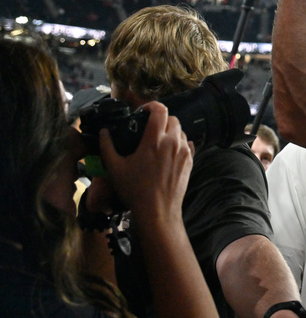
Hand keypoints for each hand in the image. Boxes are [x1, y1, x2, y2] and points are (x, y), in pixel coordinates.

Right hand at [98, 102, 191, 221]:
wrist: (158, 211)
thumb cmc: (134, 190)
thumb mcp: (115, 168)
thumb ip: (107, 147)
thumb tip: (103, 131)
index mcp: (155, 140)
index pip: (160, 110)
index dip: (151, 106)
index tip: (143, 111)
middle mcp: (173, 142)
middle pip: (172, 119)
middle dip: (160, 119)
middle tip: (148, 128)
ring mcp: (184, 152)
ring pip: (181, 131)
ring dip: (171, 131)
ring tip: (158, 142)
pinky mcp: (190, 161)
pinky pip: (187, 144)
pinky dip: (179, 143)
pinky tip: (169, 153)